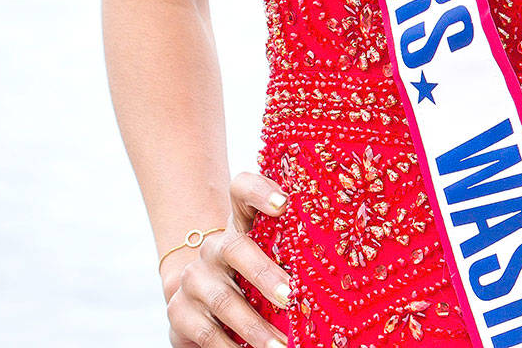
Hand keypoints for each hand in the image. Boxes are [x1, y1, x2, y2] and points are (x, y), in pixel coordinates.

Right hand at [162, 169, 292, 347]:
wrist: (197, 304)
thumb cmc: (250, 277)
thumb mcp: (268, 257)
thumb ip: (291, 247)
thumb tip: (343, 254)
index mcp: (238, 223)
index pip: (242, 189)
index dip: (259, 191)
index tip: (284, 204)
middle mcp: (214, 246)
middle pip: (235, 248)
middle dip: (264, 274)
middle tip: (290, 296)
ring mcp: (194, 279)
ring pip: (224, 299)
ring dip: (255, 326)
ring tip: (280, 345)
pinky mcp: (179, 312)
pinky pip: (206, 332)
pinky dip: (231, 347)